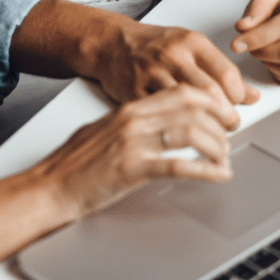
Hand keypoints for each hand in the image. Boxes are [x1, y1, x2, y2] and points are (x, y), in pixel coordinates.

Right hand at [32, 84, 231, 220]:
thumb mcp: (105, 132)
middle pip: (192, 109)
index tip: (223, 113)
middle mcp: (133, 120)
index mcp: (128, 109)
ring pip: (190, 133)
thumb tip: (162, 125)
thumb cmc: (73, 164)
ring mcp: (133, 143)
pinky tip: (219, 175)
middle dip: (219, 123)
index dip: (210, 101)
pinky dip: (206, 170)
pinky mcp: (132, 168)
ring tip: (224, 158)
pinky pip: (179, 164)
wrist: (50, 186)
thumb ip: (133, 124)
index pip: (181, 93)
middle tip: (229, 137)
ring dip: (216, 146)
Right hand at [92, 21, 259, 129]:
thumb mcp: (189, 48)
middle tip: (231, 125)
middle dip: (226, 116)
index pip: (226, 73)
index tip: (242, 106)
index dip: (239, 96)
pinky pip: (162, 118)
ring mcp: (151, 76)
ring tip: (213, 137)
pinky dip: (180, 132)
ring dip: (206, 128)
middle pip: (210, 94)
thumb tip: (251, 95)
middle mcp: (172, 56)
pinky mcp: (133, 95)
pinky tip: (189, 140)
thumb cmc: (152, 47)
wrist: (111, 44)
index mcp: (191, 43)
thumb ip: (219, 70)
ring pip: (188, 109)